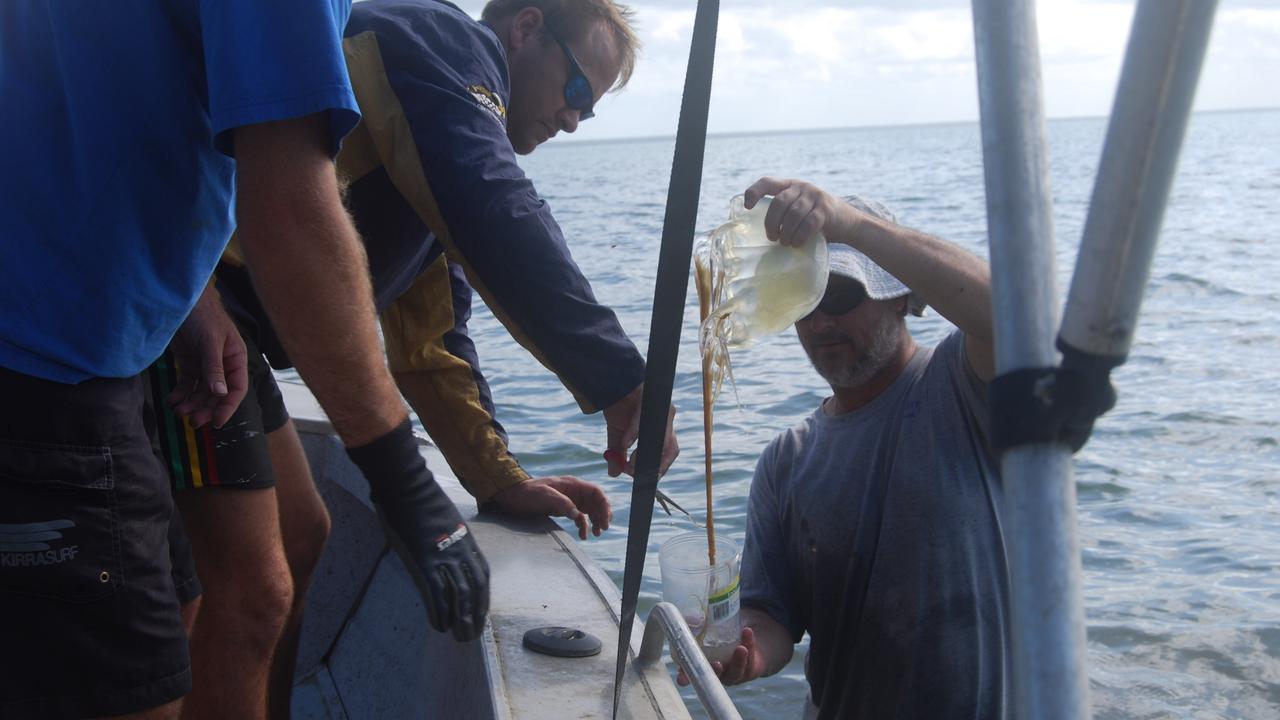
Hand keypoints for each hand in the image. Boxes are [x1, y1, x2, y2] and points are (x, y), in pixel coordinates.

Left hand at [168, 282, 247, 427]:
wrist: (179, 299)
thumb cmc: (203, 315)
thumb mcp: (210, 342)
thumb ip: (214, 368)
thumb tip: (220, 394)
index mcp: (236, 359)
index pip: (236, 389)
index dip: (228, 407)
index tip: (217, 422)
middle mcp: (223, 365)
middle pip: (217, 394)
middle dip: (206, 408)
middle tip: (192, 422)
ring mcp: (205, 365)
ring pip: (201, 392)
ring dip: (192, 403)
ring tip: (178, 412)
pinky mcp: (189, 362)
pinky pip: (187, 384)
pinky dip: (180, 394)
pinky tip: (173, 401)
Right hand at [346, 421, 489, 640]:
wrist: (406, 484)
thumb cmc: (420, 496)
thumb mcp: (445, 517)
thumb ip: (448, 535)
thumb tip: (442, 547)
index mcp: (466, 539)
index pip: (482, 574)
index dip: (482, 596)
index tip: (480, 613)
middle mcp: (460, 549)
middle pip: (475, 588)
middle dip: (476, 614)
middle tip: (472, 634)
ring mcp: (443, 556)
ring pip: (459, 594)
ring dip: (461, 619)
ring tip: (460, 637)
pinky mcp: (424, 560)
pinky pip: (435, 592)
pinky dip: (439, 611)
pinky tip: (438, 625)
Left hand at [491, 476, 611, 539]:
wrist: (511, 497)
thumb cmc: (527, 494)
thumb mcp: (544, 496)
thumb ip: (562, 503)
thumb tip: (578, 515)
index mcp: (572, 484)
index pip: (595, 491)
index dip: (604, 504)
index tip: (605, 518)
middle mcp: (573, 491)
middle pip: (596, 501)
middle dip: (602, 514)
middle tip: (603, 528)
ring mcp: (569, 500)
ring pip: (590, 510)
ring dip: (596, 521)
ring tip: (597, 533)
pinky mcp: (563, 509)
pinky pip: (580, 517)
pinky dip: (584, 526)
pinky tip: (583, 535)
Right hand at [601, 385, 678, 477]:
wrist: (612, 385)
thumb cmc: (620, 409)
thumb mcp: (617, 436)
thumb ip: (618, 455)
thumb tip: (614, 474)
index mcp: (661, 431)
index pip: (668, 454)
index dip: (659, 468)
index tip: (646, 480)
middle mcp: (666, 421)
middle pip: (671, 448)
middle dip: (657, 464)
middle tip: (638, 474)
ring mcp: (660, 409)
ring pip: (661, 436)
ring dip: (645, 453)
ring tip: (631, 464)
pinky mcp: (650, 399)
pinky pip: (644, 420)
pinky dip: (635, 433)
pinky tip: (625, 443)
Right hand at [676, 627, 767, 686]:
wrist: (744, 642)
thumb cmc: (718, 638)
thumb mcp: (706, 634)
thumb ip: (696, 629)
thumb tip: (687, 616)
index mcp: (703, 667)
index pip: (691, 675)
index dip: (685, 677)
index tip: (681, 680)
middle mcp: (718, 674)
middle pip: (716, 676)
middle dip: (716, 671)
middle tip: (717, 663)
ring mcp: (735, 673)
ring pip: (737, 670)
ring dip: (739, 659)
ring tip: (741, 648)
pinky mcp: (750, 668)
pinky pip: (751, 658)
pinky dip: (749, 643)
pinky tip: (747, 632)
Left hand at [743, 176, 860, 247]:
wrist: (847, 221)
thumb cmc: (815, 219)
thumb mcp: (798, 209)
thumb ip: (783, 211)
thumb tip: (757, 230)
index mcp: (790, 185)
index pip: (767, 182)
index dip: (754, 192)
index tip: (747, 207)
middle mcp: (802, 187)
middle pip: (779, 203)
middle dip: (772, 223)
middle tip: (772, 238)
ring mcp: (815, 196)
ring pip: (793, 214)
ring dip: (786, 232)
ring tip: (785, 243)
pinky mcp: (826, 209)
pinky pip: (808, 224)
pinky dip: (799, 236)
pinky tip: (797, 244)